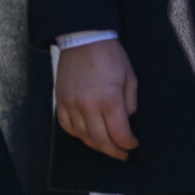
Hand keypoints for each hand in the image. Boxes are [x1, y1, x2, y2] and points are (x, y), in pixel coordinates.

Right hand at [53, 37, 138, 160]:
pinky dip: (78, 135)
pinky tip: (87, 136)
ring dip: (96, 145)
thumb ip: (130, 102)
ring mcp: (72, 104)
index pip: (119, 134)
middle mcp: (88, 106)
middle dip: (114, 151)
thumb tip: (126, 120)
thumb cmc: (110, 56)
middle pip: (101, 141)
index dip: (128, 144)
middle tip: (122, 155)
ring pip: (83, 137)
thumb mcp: (130, 77)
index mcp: (109, 99)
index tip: (133, 145)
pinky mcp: (61, 101)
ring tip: (107, 147)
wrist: (84, 39)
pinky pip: (67, 126)